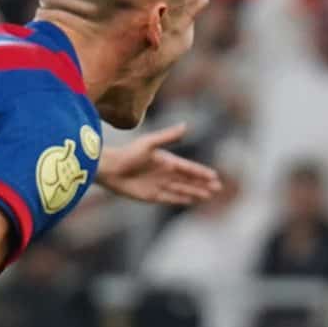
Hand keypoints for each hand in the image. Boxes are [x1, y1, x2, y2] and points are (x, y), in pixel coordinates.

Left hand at [94, 122, 221, 206]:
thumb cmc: (128, 154)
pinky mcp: (151, 196)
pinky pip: (170, 198)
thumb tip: (186, 126)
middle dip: (203, 184)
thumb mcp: (149, 143)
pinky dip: (181, 199)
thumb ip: (168, 136)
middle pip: (188, 180)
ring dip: (195, 192)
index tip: (214, 176)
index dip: (201, 172)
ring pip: (182, 190)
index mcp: (166, 160)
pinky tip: (192, 201)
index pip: (188, 167)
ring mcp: (159, 185)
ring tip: (209, 196)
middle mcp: (164, 173)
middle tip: (218, 188)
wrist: (109, 169)